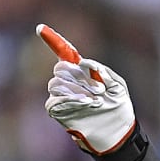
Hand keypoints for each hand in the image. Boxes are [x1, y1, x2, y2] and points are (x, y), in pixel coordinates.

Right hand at [36, 24, 136, 154]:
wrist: (119, 132)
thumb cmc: (119, 107)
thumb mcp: (118, 86)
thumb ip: (104, 72)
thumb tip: (84, 62)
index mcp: (82, 72)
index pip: (64, 53)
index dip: (52, 40)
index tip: (40, 28)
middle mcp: (69, 82)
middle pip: (61, 69)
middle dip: (79, 77)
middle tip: (100, 90)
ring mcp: (62, 96)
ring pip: (56, 84)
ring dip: (77, 90)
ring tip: (96, 101)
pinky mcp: (59, 111)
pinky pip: (54, 101)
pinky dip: (70, 100)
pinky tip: (85, 104)